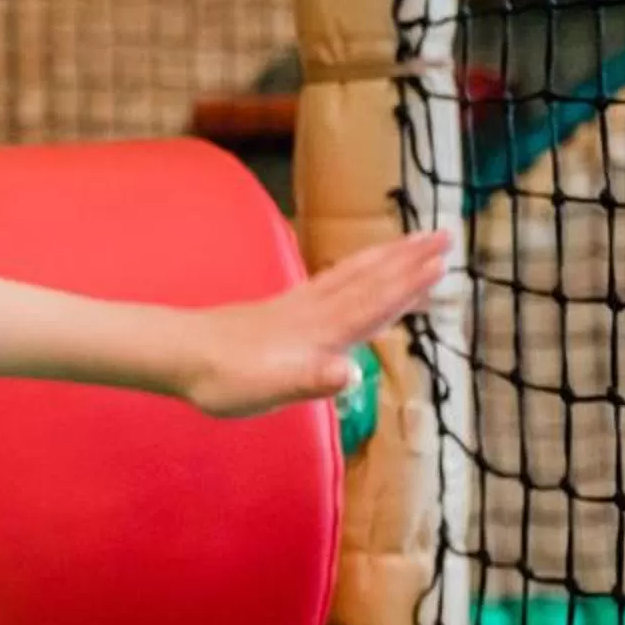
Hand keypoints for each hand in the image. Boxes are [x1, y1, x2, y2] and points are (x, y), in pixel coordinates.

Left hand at [182, 232, 449, 420]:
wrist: (178, 354)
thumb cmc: (224, 379)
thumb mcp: (269, 390)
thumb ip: (311, 381)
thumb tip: (351, 373)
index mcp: (320, 332)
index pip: (373, 304)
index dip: (408, 285)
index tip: (441, 261)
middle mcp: (315, 312)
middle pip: (370, 279)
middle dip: (409, 258)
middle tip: (446, 234)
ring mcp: (300, 306)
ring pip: (354, 275)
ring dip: (388, 258)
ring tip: (417, 242)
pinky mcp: (286, 308)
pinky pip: (335, 282)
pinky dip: (359, 271)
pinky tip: (364, 271)